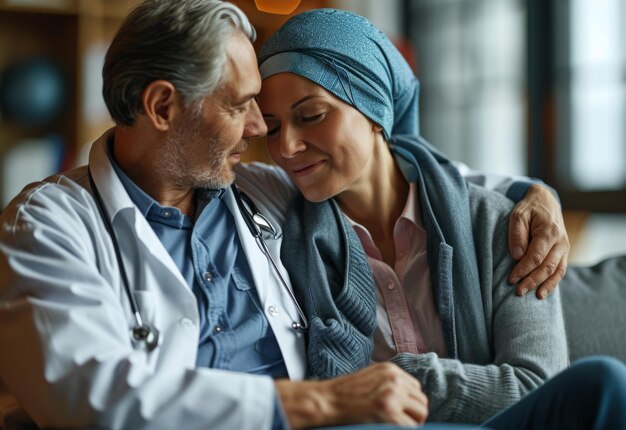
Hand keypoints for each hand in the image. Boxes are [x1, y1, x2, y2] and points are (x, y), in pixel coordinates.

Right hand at [275, 362, 427, 428]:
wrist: (327, 400)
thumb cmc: (344, 393)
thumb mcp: (370, 378)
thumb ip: (388, 384)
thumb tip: (405, 399)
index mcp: (390, 370)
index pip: (416, 388)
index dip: (410, 403)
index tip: (402, 412)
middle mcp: (395, 379)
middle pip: (422, 400)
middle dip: (414, 414)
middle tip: (402, 423)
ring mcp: (393, 395)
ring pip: (421, 413)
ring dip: (412, 423)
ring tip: (397, 426)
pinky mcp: (389, 412)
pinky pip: (411, 426)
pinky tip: (390, 428)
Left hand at [508, 184, 569, 298]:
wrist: (546, 201)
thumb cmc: (529, 208)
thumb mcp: (517, 215)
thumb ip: (517, 234)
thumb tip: (517, 255)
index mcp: (549, 231)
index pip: (536, 256)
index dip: (523, 269)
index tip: (511, 279)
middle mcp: (560, 241)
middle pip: (547, 266)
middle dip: (532, 281)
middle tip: (518, 292)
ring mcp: (564, 247)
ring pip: (557, 271)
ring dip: (545, 285)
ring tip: (534, 297)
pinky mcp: (563, 252)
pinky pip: (561, 270)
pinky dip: (553, 282)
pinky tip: (543, 292)